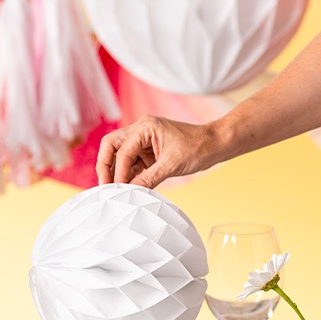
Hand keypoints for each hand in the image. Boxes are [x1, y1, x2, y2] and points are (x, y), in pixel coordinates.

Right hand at [96, 115, 220, 188]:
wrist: (216, 144)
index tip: (117, 190)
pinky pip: (132, 163)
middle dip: (106, 166)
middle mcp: (141, 130)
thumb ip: (148, 179)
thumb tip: (129, 192)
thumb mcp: (172, 165)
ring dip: (116, 173)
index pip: (122, 150)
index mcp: (145, 126)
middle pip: (111, 146)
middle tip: (104, 187)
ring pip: (119, 156)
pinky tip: (127, 189)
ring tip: (115, 192)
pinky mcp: (149, 152)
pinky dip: (128, 176)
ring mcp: (144, 141)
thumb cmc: (197, 148)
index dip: (117, 171)